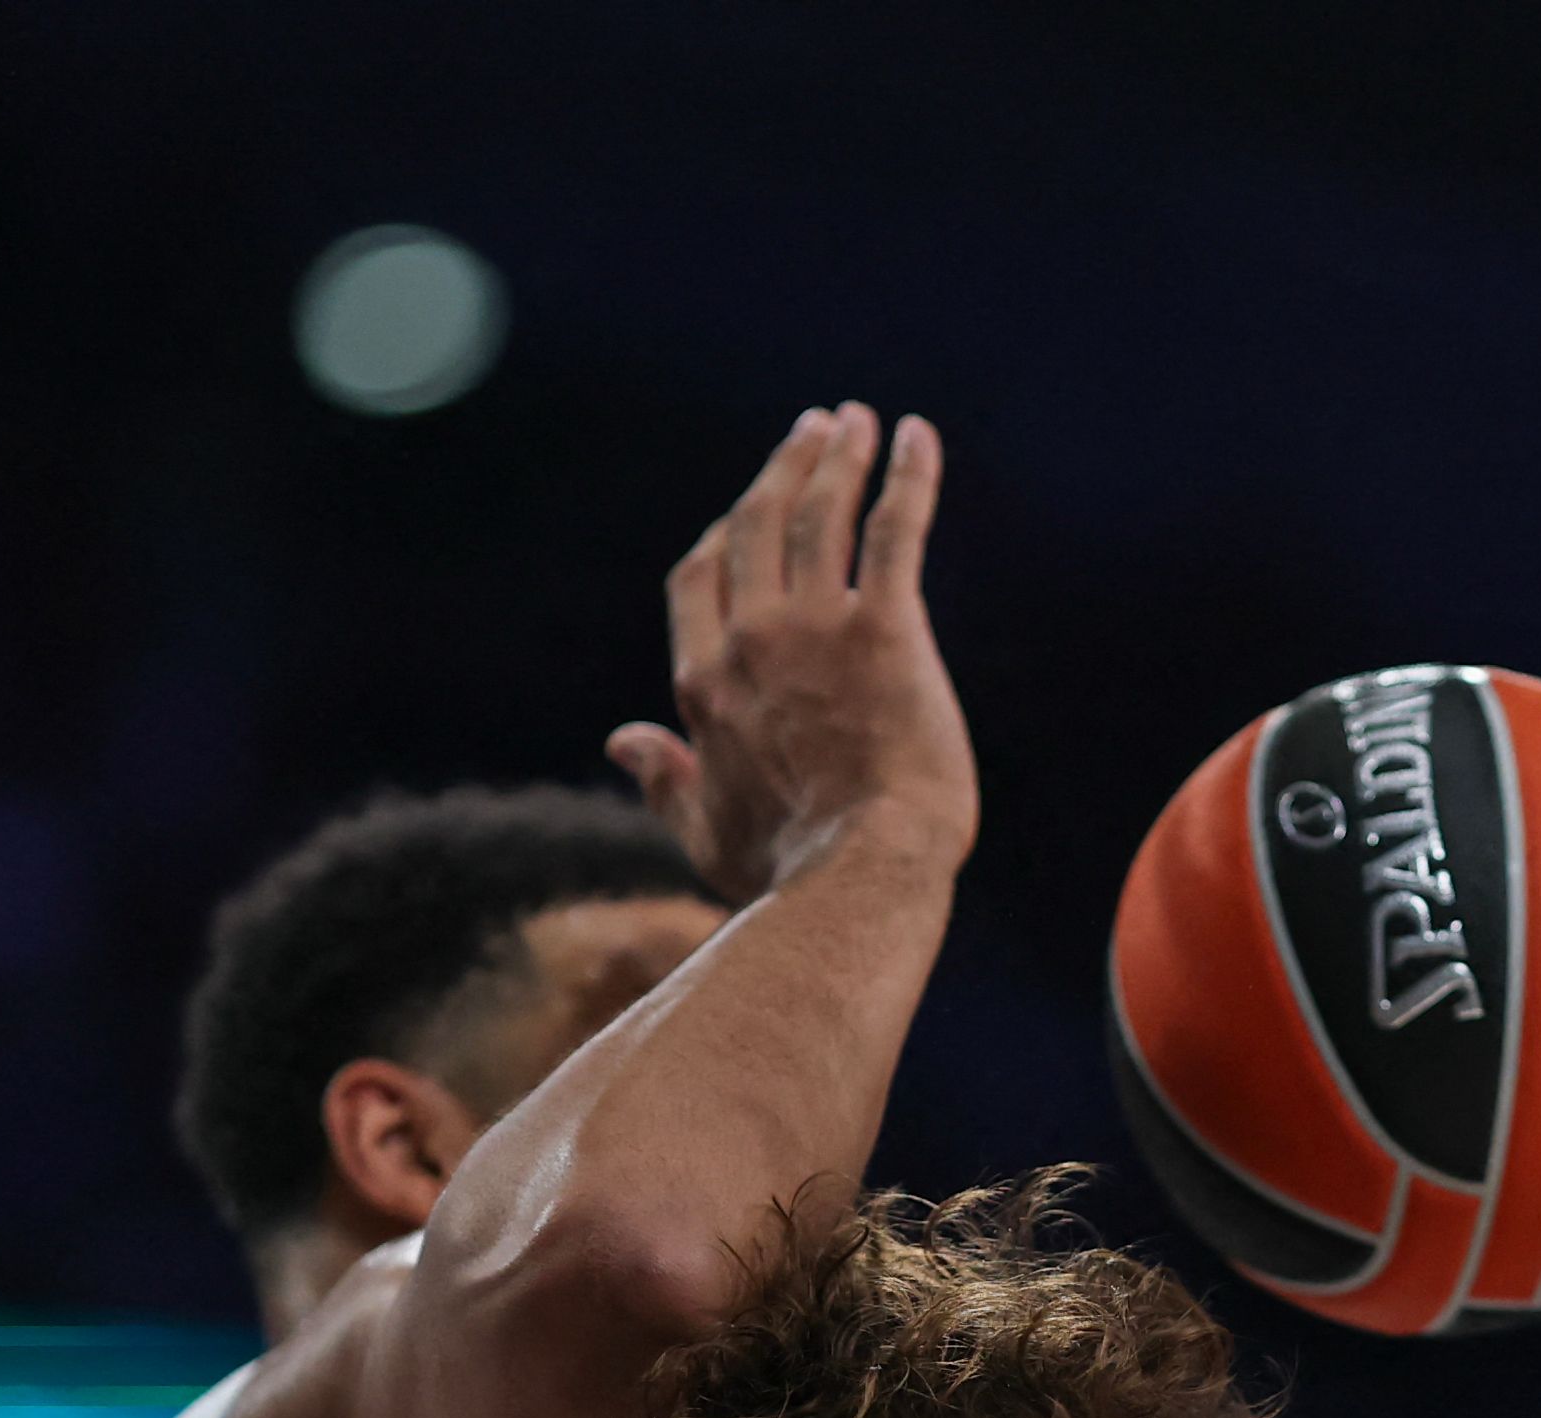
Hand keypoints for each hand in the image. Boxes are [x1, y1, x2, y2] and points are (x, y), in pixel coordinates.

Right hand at [606, 406, 978, 899]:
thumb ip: (663, 781)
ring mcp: (815, 629)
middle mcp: (750, 640)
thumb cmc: (788, 871)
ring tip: (857, 421)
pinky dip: (906, 479)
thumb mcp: (705, 833)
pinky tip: (918, 439)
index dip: (721, 537)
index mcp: (704, 683)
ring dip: (837, 458)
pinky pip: (892, 531)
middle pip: (755, 526)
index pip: (700, 580)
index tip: (746, 509)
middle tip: (814, 429)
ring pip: (817, 514)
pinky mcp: (885, 629)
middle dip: (783, 469)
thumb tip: (621, 740)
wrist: (860, 873)